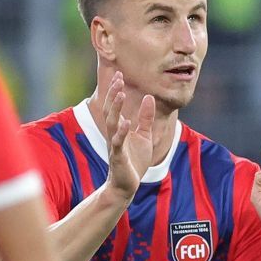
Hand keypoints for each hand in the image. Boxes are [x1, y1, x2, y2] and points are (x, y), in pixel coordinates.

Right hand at [98, 73, 157, 198]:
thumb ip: (145, 118)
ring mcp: (114, 145)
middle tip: (118, 78)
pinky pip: (117, 143)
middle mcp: (114, 134)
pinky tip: (126, 122)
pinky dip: (121, 132)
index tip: (119, 75)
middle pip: (111, 110)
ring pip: (112, 123)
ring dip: (115, 108)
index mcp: (119, 128)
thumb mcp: (144, 135)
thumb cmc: (135, 160)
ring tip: (121, 93)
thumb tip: (149, 97)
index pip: (115, 106)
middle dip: (114, 94)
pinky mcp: (118, 157)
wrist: (127, 185)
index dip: (117, 91)